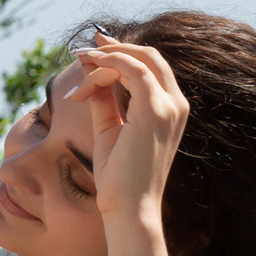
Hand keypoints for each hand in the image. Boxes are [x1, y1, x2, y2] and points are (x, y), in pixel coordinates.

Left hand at [75, 31, 187, 254]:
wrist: (129, 208)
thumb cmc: (118, 177)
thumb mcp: (109, 130)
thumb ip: (104, 101)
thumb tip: (92, 74)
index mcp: (171, 109)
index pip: (151, 67)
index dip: (123, 52)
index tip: (94, 51)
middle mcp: (176, 104)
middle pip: (149, 56)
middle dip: (114, 47)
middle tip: (83, 49)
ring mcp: (170, 105)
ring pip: (138, 59)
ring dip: (105, 57)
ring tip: (78, 62)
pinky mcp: (155, 110)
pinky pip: (131, 71)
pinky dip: (107, 66)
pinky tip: (87, 74)